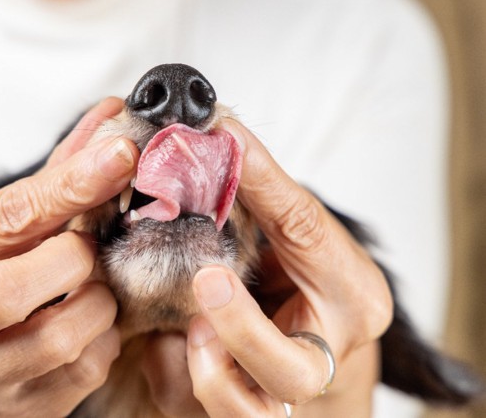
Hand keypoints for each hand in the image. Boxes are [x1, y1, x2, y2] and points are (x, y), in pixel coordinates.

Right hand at [0, 98, 138, 415]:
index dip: (71, 184)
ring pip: (60, 337)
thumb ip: (57, 171)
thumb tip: (113, 115)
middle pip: (17, 287)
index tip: (122, 153)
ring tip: (90, 285)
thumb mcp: (2, 217)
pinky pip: (82, 370)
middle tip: (86, 246)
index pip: (4, 217)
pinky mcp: (11, 407)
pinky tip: (89, 319)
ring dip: (97, 302)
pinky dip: (103, 338)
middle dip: (76, 258)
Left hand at [143, 118, 391, 416]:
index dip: (263, 188)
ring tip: (186, 327)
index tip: (221, 142)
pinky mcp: (240, 413)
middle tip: (207, 281)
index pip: (310, 239)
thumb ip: (265, 195)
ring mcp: (282, 398)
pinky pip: (188, 405)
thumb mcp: (298, 237)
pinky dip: (168, 369)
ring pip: (245, 412)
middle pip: (292, 370)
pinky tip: (166, 337)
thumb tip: (218, 130)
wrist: (314, 343)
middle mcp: (325, 358)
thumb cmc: (305, 284)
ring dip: (204, 366)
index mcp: (354, 298)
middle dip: (240, 329)